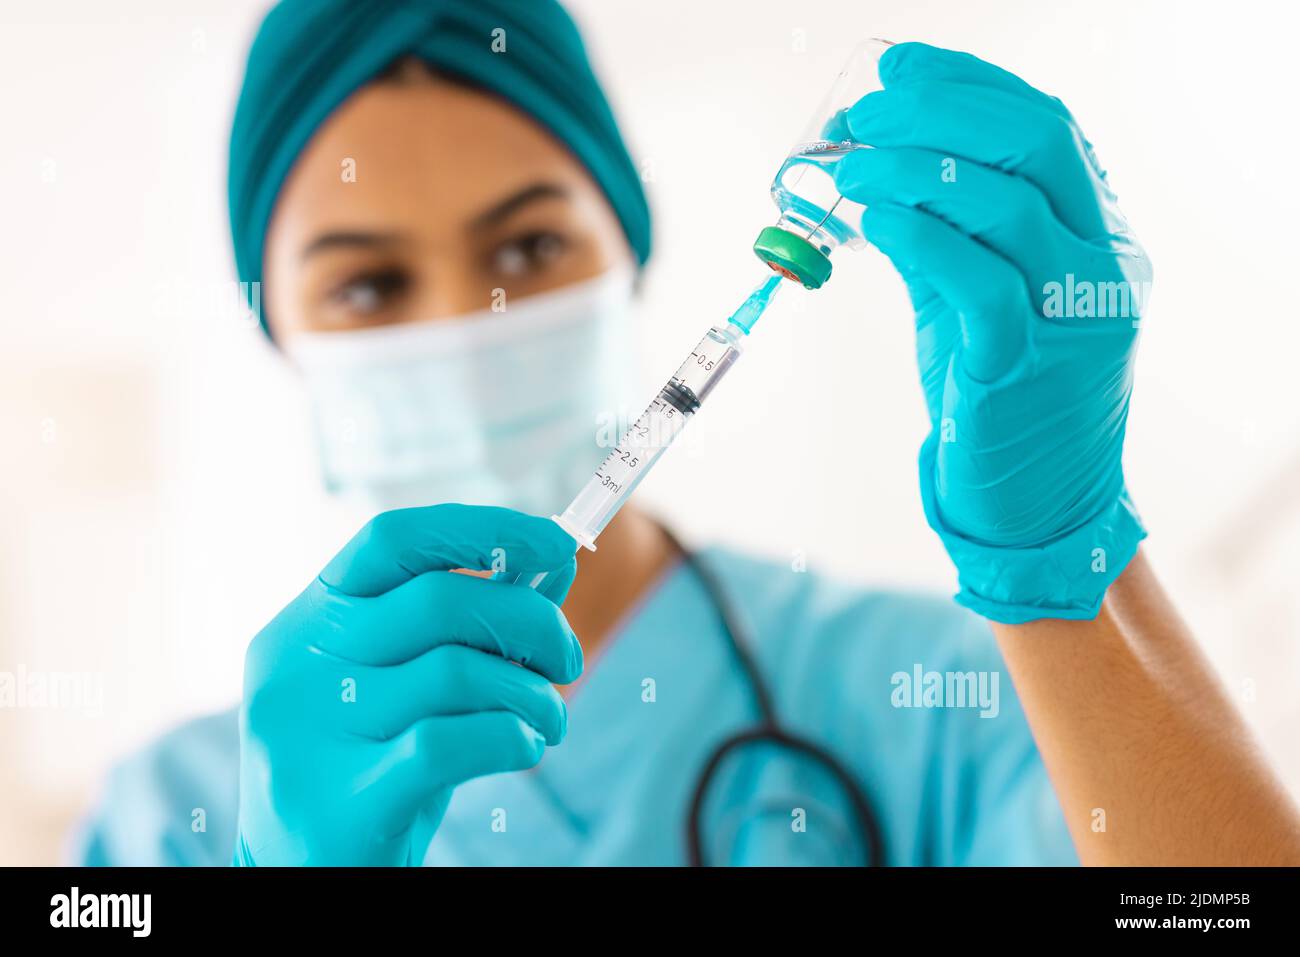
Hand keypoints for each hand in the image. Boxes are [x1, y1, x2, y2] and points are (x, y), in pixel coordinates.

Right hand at [236, 504, 580, 865]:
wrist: (307, 878)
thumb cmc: (369, 764)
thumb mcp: (406, 685)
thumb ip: (464, 626)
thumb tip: (551, 568)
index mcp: (305, 621)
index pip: (393, 539)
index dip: (481, 528)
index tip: (555, 544)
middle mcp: (294, 666)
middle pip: (440, 601)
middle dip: (531, 622)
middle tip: (567, 660)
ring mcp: (309, 734)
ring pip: (455, 671)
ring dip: (531, 692)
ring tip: (549, 718)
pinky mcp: (339, 802)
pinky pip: (449, 743)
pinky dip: (510, 737)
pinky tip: (523, 749)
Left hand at [834, 42, 1148, 622]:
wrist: (1033, 506)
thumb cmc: (999, 393)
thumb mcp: (972, 296)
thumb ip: (941, 233)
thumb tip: (870, 166)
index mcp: (1097, 236)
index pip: (1044, 126)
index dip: (967, 84)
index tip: (895, 68)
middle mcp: (1101, 265)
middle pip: (1035, 145)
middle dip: (941, 110)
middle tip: (867, 110)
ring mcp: (1072, 316)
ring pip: (1006, 205)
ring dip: (913, 169)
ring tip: (849, 167)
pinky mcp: (1025, 367)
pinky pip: (977, 282)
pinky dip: (919, 237)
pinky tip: (872, 221)